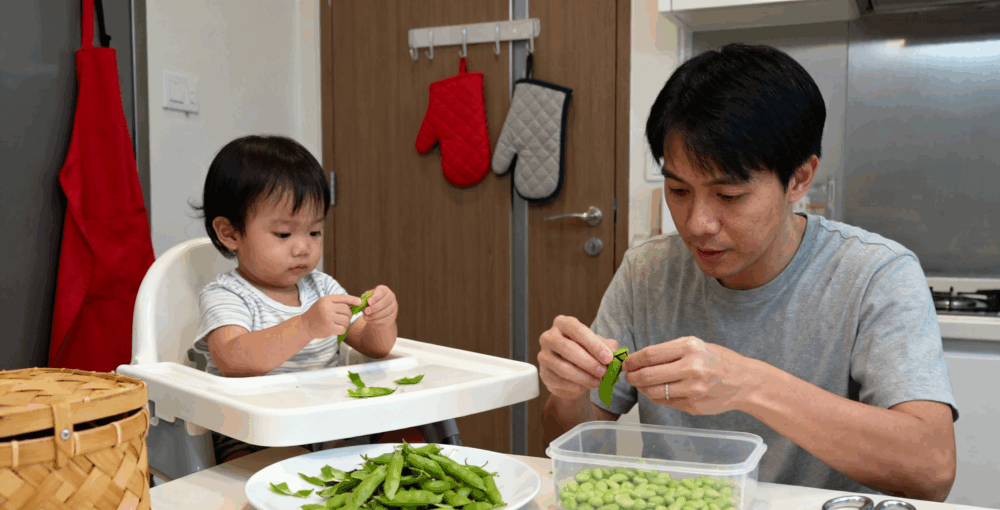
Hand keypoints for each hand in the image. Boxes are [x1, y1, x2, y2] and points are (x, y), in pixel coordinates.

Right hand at [302, 294, 361, 338]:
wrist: (305, 325)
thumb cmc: (318, 313)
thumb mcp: (325, 303)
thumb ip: (337, 302)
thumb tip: (355, 303)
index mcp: (326, 300)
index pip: (343, 298)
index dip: (353, 300)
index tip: (360, 302)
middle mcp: (327, 308)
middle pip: (347, 310)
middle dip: (348, 314)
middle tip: (344, 317)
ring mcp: (328, 318)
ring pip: (346, 320)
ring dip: (346, 323)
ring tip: (340, 323)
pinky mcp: (329, 328)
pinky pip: (343, 329)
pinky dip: (343, 329)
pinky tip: (338, 328)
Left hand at [362, 285, 397, 325]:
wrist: (377, 313)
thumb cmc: (370, 303)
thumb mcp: (367, 299)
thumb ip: (365, 298)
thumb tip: (363, 300)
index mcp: (384, 290)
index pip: (381, 291)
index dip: (375, 297)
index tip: (368, 302)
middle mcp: (391, 296)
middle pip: (384, 302)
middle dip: (374, 308)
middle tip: (366, 311)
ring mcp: (394, 306)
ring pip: (385, 312)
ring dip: (374, 315)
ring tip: (365, 317)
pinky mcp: (393, 316)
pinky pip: (385, 319)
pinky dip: (376, 320)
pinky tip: (369, 320)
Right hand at [538, 316, 618, 400]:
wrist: (573, 372)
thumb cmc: (587, 352)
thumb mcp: (599, 346)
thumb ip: (608, 347)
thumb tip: (615, 354)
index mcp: (563, 323)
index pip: (578, 330)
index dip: (594, 344)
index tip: (608, 358)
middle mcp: (549, 337)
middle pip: (568, 348)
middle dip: (588, 362)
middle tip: (604, 372)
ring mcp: (543, 355)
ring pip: (562, 367)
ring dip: (583, 377)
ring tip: (597, 382)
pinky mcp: (543, 373)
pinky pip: (558, 381)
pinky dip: (574, 386)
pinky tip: (585, 387)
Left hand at [622, 336, 755, 414]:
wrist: (745, 382)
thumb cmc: (719, 361)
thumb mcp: (697, 346)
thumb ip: (670, 351)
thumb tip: (640, 359)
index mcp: (690, 348)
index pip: (650, 355)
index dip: (633, 360)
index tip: (626, 363)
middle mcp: (692, 368)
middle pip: (648, 375)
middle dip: (632, 376)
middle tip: (628, 376)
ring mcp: (693, 389)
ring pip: (654, 392)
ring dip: (642, 389)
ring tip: (641, 384)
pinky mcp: (693, 406)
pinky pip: (666, 402)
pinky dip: (656, 397)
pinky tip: (657, 392)